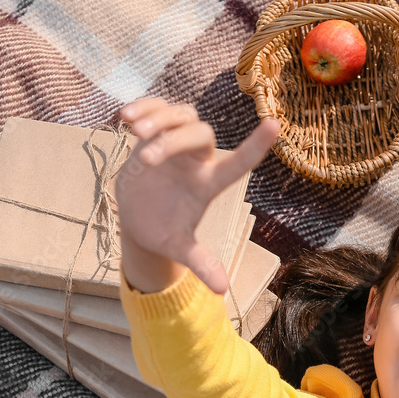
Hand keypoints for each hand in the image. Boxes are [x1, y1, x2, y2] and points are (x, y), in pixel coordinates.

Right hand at [115, 98, 278, 292]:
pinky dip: (144, 106)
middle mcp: (197, 160)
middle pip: (201, 133)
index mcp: (208, 184)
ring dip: (159, 118)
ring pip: (182, 114)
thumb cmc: (165, 233)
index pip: (240, 162)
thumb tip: (222, 290)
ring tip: (132, 130)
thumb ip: (201, 263)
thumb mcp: (181, 248)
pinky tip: (123, 117)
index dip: (257, 145)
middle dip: (174, 141)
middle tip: (146, 160)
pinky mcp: (155, 134)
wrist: (138, 221)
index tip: (275, 125)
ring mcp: (177, 144)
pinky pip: (157, 108)